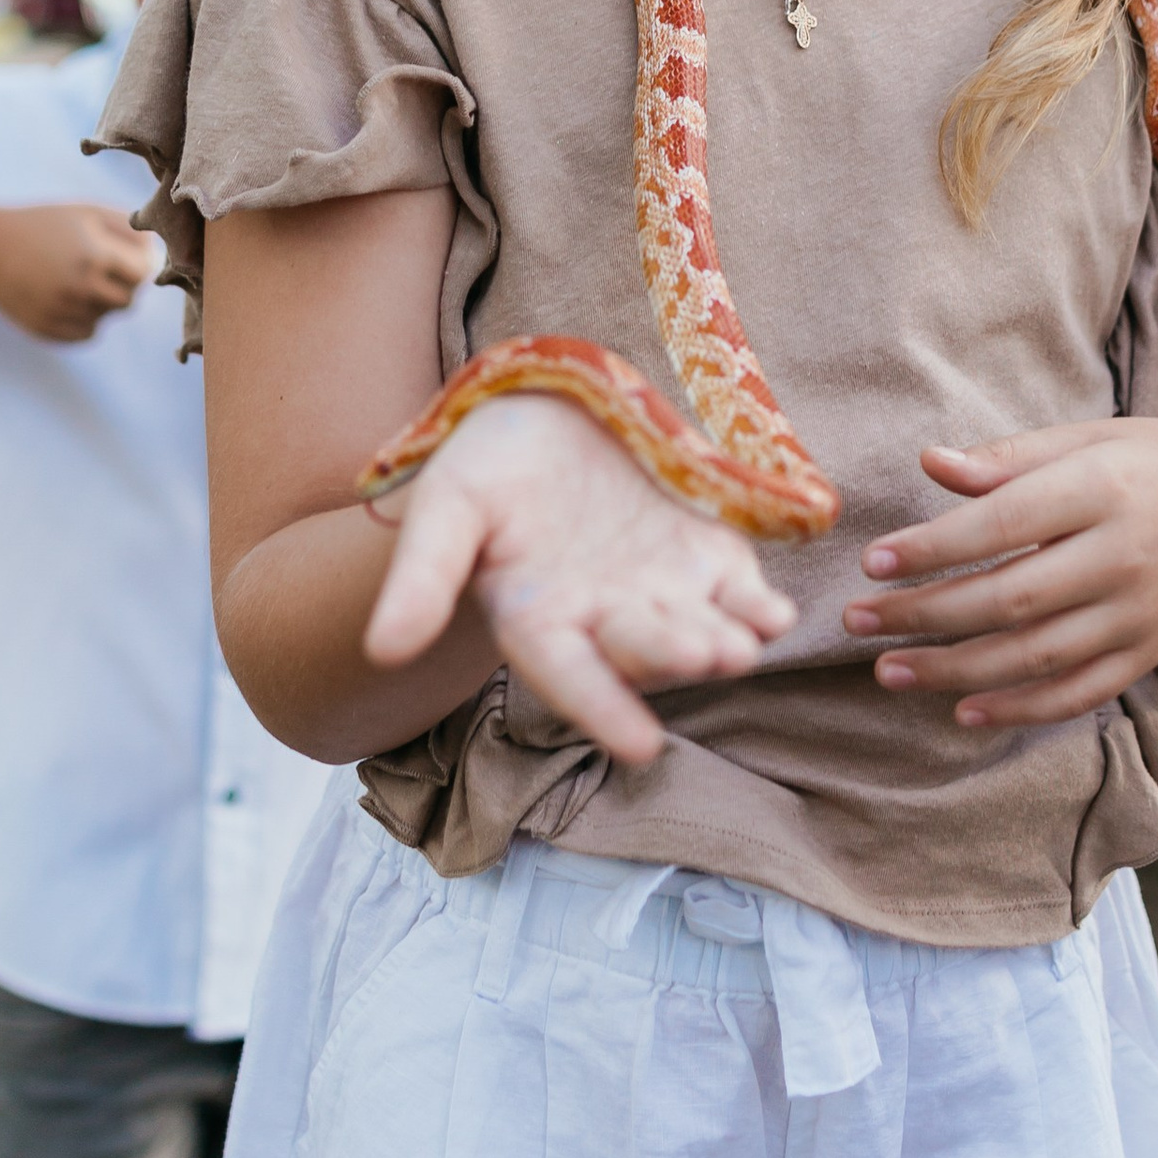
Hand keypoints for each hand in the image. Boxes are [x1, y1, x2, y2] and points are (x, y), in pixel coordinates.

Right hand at [0, 203, 160, 341]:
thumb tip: (159, 253)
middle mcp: (79, 289)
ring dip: (100, 302)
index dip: (136, 265)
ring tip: (75, 278)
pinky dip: (83, 319)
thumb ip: (128, 229)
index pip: (142, 275)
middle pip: (127, 301)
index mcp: (94, 256)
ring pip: (106, 318)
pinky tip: (64, 296)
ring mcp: (62, 313)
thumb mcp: (86, 213)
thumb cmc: (45, 224)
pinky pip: (86, 333)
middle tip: (99, 267)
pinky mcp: (48, 330)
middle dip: (121, 286)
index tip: (121, 256)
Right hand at [361, 394, 797, 767]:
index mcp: (539, 621)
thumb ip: (421, 577)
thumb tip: (382, 651)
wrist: (546, 411)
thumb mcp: (447, 507)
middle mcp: (605, 620)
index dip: (604, 709)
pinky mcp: (706, 556)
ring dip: (724, 641)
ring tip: (742, 645)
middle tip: (704, 657)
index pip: (571, 678)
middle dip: (672, 657)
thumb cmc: (486, 466)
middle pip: (642, 649)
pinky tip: (775, 614)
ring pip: (698, 629)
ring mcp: (662, 592)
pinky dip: (757, 606)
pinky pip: (738, 591)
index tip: (639, 746)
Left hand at [840, 417, 1157, 729]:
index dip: (934, 547)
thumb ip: (1011, 458)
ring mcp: (1139, 614)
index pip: (1003, 524)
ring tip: (888, 671)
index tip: (873, 561)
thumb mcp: (1092, 438)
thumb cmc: (1157, 463)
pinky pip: (1078, 693)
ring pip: (1036, 656)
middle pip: (1010, 597)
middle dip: (925, 615)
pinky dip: (1021, 709)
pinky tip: (963, 711)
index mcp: (1103, 488)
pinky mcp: (1147, 654)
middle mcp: (1123, 556)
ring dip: (955, 670)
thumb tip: (930, 464)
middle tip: (856, 622)